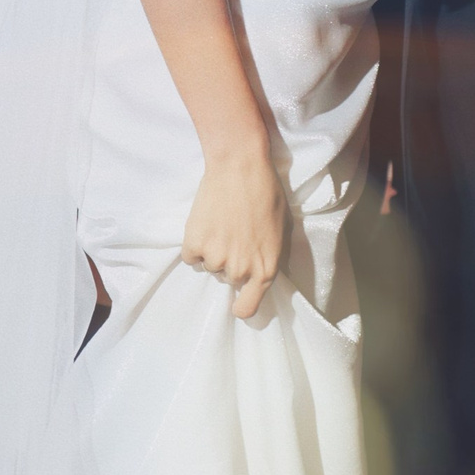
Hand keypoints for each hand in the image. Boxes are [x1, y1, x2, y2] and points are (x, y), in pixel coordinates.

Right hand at [182, 139, 288, 319]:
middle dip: (230, 263)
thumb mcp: (284, 229)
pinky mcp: (194, 245)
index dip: (242, 305)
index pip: (248, 308)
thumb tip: (265, 272)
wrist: (240, 167)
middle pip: (228, 280)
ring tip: (221, 224)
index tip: (238, 300)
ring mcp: (216, 259)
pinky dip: (195, 244)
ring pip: (209, 267)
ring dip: (211, 251)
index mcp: (266, 269)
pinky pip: (191, 257)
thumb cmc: (267, 193)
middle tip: (234, 235)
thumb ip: (274, 256)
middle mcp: (241, 270)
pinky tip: (206, 223)